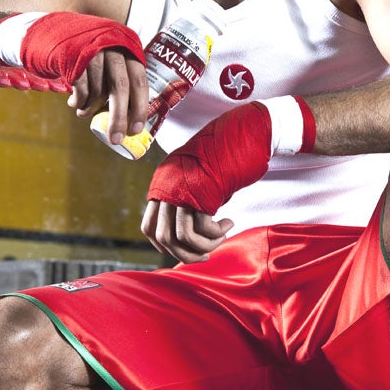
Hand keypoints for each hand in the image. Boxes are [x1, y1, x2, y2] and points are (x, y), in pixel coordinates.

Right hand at [17, 11, 146, 141]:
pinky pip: (80, 89)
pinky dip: (79, 102)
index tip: (136, 129)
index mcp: (128, 48)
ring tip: (84, 113)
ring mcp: (92, 50)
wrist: (57, 32)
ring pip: (98, 90)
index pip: (140, 81)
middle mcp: (112, 46)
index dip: (139, 107)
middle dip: (118, 117)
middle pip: (120, 87)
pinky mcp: (72, 56)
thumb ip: (120, 85)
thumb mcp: (111, 62)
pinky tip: (75, 104)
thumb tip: (128, 121)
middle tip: (115, 139)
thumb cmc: (90, 56)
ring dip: (91, 109)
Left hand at [143, 102, 272, 259]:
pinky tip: (229, 223)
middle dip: (185, 254)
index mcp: (161, 185)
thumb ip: (187, 202)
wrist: (240, 134)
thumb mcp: (196, 180)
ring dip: (204, 247)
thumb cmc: (223, 158)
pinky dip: (217, 234)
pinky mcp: (201, 194)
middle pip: (163, 238)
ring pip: (182, 238)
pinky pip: (203, 228)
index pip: (148, 227)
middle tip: (205, 255)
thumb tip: (188, 236)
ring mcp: (182, 191)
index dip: (164, 246)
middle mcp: (167, 189)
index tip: (184, 249)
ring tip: (221, 238)